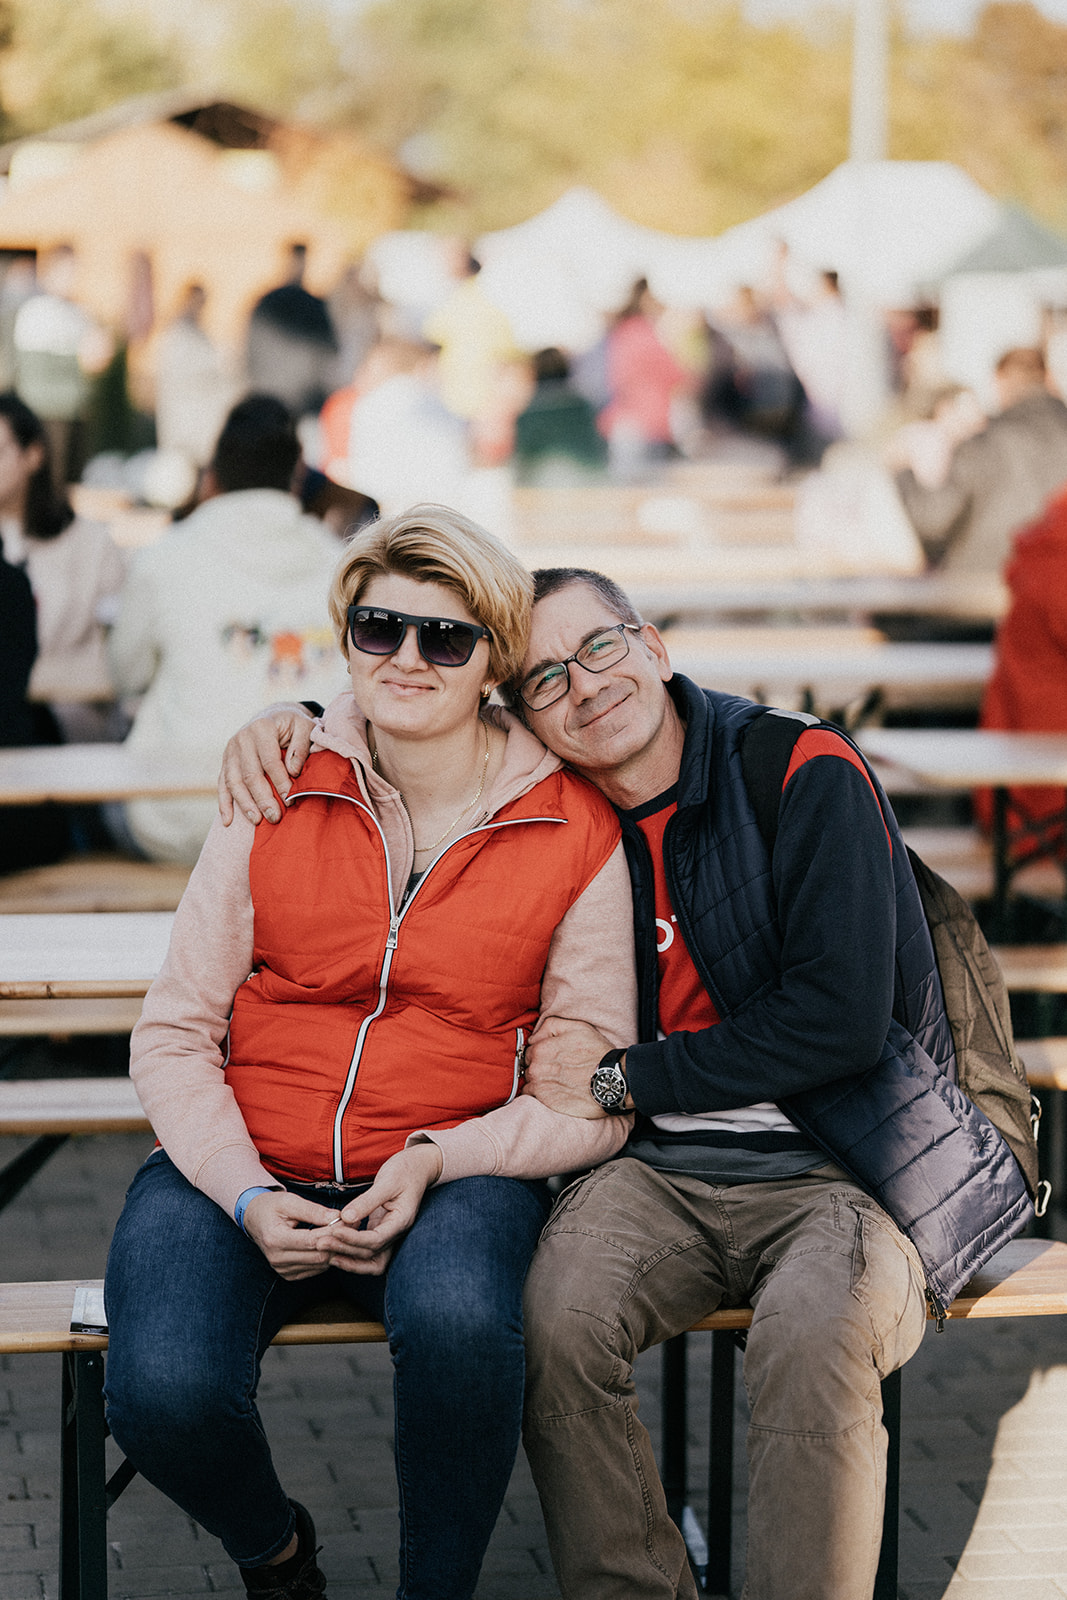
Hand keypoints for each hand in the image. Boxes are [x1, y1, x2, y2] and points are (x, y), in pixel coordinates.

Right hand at [217, 704, 315, 826]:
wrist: (273, 716)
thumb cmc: (293, 725)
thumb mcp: (305, 727)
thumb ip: (301, 747)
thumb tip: (293, 771)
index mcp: (262, 728)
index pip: (270, 761)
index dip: (280, 782)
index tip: (291, 801)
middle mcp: (242, 738)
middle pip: (250, 775)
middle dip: (263, 799)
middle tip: (275, 818)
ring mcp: (231, 750)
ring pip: (234, 782)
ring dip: (244, 804)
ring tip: (257, 820)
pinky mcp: (226, 760)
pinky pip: (222, 784)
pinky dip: (224, 803)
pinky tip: (228, 821)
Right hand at [240, 1190, 343, 1279]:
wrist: (254, 1219)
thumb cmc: (272, 1206)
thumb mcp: (290, 1201)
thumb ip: (314, 1211)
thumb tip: (338, 1217)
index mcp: (275, 1239)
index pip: (313, 1240)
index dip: (334, 1231)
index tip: (351, 1221)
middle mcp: (277, 1259)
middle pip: (318, 1255)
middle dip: (339, 1241)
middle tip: (355, 1227)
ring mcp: (281, 1269)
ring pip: (320, 1264)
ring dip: (336, 1250)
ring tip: (349, 1234)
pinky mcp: (288, 1274)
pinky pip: (315, 1269)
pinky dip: (327, 1257)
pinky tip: (335, 1244)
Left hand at [323, 1144, 443, 1275]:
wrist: (419, 1166)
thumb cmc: (405, 1170)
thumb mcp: (387, 1181)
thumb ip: (367, 1201)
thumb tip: (346, 1217)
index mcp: (402, 1221)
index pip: (376, 1240)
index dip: (353, 1239)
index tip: (333, 1231)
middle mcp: (396, 1232)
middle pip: (371, 1254)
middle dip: (344, 1250)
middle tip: (320, 1243)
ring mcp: (389, 1233)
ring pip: (370, 1258)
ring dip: (347, 1257)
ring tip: (324, 1249)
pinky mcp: (381, 1229)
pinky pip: (366, 1248)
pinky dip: (350, 1249)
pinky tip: (334, 1242)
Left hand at [522, 1017, 623, 1118]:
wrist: (610, 1080)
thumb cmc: (596, 1052)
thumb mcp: (577, 1027)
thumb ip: (551, 1025)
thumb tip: (533, 1037)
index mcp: (541, 1048)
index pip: (529, 1050)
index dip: (540, 1052)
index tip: (551, 1057)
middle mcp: (536, 1067)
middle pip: (527, 1066)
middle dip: (538, 1066)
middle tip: (555, 1069)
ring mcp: (539, 1085)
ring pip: (528, 1081)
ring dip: (537, 1080)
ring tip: (555, 1081)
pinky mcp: (545, 1101)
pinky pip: (531, 1096)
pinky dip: (538, 1093)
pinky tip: (553, 1091)